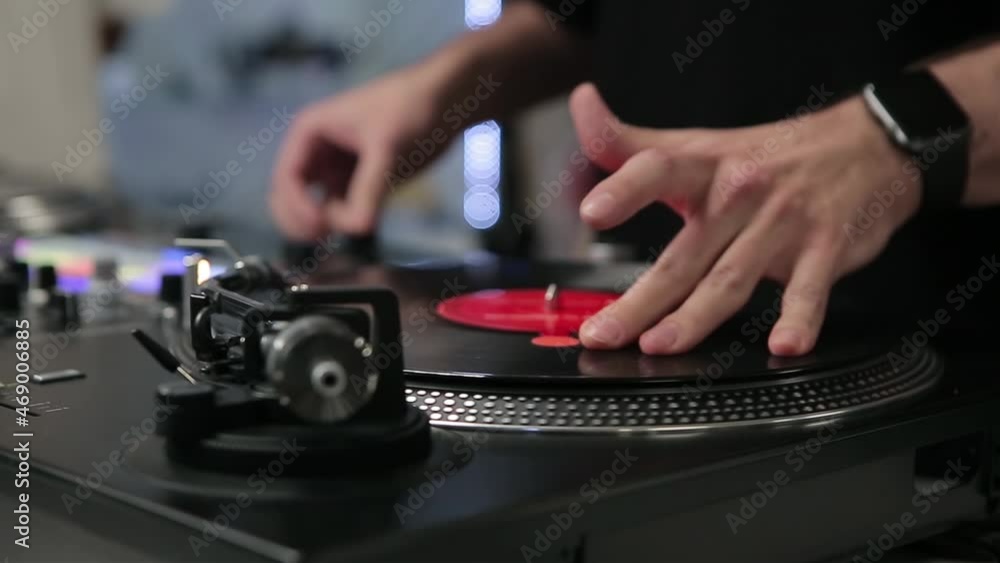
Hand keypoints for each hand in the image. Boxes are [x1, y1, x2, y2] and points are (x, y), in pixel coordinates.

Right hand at [271, 67, 446, 238]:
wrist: (446, 101)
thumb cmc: (410, 109)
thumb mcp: (387, 148)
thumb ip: (369, 189)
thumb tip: (357, 229)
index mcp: (311, 132)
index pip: (286, 178)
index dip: (296, 206)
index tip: (322, 224)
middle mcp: (318, 151)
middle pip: (289, 197)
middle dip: (302, 219)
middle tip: (327, 235)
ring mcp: (336, 168)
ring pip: (314, 206)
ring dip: (325, 223)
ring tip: (355, 224)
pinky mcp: (359, 182)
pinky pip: (341, 209)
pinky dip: (346, 220)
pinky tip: (365, 222)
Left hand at [571, 83, 921, 355]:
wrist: (869, 144)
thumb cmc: (769, 155)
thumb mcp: (696, 143)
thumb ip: (630, 141)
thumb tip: (581, 104)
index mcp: (704, 168)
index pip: (657, 170)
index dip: (624, 189)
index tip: (592, 212)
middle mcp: (739, 194)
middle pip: (683, 255)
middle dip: (640, 299)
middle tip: (604, 333)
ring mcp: (784, 224)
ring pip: (731, 278)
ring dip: (696, 317)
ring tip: (661, 346)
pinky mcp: (826, 248)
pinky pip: (809, 289)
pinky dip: (800, 318)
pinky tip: (785, 345)